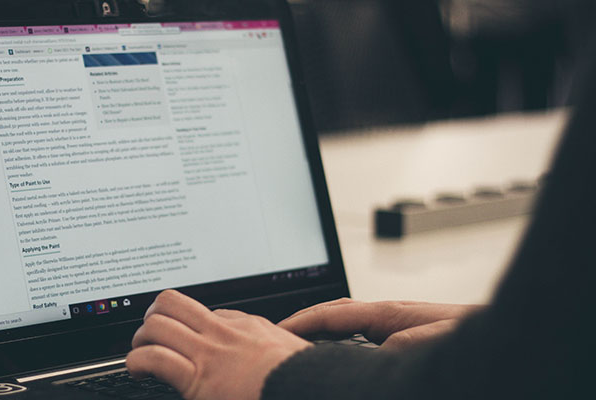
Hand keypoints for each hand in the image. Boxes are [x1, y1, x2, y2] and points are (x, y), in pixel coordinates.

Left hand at [127, 290, 311, 399]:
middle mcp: (222, 333)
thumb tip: (264, 344)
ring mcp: (208, 353)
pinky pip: (155, 358)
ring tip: (140, 351)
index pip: (205, 312)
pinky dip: (137, 361)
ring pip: (157, 325)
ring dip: (142, 338)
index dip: (188, 323)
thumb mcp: (292, 349)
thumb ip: (269, 343)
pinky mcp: (197, 378)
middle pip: (172, 303)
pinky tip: (138, 369)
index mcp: (246, 326)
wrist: (307, 390)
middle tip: (151, 333)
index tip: (182, 335)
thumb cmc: (303, 378)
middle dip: (154, 317)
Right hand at [278, 298, 481, 349]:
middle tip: (280, 338)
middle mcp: (389, 317)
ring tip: (301, 349)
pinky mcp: (405, 339)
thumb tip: (366, 353)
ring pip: (348, 328)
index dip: (302, 321)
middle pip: (335, 316)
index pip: (333, 314)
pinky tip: (341, 359)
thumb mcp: (430, 344)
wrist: (508, 336)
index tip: (277, 329)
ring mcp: (396, 326)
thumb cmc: (474, 336)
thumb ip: (396, 344)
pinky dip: (342, 346)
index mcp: (388, 313)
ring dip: (323, 336)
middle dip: (306, 324)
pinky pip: (363, 340)